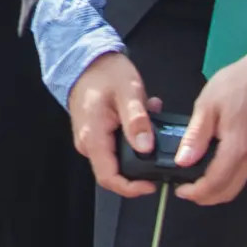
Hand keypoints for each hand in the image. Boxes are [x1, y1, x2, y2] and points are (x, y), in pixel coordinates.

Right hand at [68, 51, 160, 198]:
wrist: (86, 58)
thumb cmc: (104, 72)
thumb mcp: (128, 92)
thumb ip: (137, 121)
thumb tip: (146, 148)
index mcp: (92, 137)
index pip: (109, 178)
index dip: (132, 188)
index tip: (153, 184)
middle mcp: (88, 142)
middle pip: (116, 171)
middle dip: (142, 162)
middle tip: (160, 143)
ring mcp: (90, 138)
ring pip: (119, 157)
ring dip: (140, 144)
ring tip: (153, 120)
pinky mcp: (96, 132)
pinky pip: (116, 144)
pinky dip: (133, 135)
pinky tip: (144, 115)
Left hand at [177, 47, 246, 205]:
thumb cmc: (237, 84)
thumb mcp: (208, 104)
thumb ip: (196, 135)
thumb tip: (183, 161)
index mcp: (237, 147)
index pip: (216, 183)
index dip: (197, 193)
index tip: (180, 190)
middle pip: (229, 191)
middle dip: (206, 196)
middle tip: (186, 188)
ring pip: (238, 184)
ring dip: (217, 188)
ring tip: (196, 177)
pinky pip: (244, 173)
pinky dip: (228, 178)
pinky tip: (214, 165)